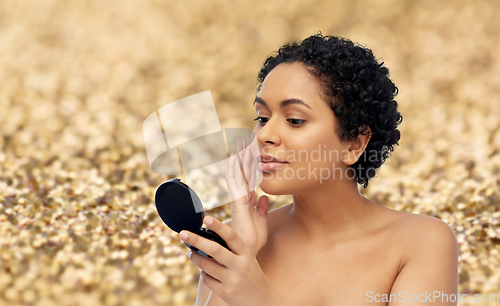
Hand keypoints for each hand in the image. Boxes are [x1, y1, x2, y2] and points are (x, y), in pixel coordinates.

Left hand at [181, 216, 284, 305]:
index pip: (231, 236)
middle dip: (196, 240)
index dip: (218, 226)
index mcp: (246, 254)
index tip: (206, 218)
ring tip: (191, 253)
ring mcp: (232, 280)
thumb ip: (232, 250)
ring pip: (205, 265)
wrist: (262, 300)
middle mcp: (240, 265)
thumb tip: (207, 238)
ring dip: (195, 257)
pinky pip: (206, 280)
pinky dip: (204, 275)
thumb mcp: (247, 259)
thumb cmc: (250, 274)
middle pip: (214, 249)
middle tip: (183, 233)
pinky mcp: (225, 292)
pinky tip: (207, 273)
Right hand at [226, 135, 268, 255]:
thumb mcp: (262, 220)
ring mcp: (239, 200)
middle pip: (243, 173)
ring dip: (239, 160)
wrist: (245, 253)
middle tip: (244, 141)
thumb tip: (264, 196)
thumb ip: (262, 208)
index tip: (253, 151)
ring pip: (238, 175)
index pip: (250, 178)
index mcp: (248, 201)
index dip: (252, 165)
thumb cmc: (252, 240)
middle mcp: (242, 198)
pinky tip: (235, 160)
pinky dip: (235, 171)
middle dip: (245, 158)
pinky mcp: (238, 204)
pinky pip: (236, 184)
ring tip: (239, 145)